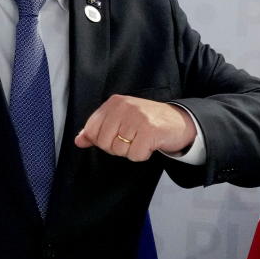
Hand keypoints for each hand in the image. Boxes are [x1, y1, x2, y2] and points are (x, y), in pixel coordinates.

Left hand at [73, 95, 195, 161]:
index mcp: (115, 102)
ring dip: (131, 151)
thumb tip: (79, 140)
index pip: (92, 129)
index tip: (118, 135)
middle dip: (117, 147)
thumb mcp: (121, 119)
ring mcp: (137, 118)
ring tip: (142, 140)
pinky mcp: (149, 131)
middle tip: (132, 139)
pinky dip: (143, 155)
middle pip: (104, 142)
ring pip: (119, 150)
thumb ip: (98, 129)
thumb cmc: (148, 121)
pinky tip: (150, 145)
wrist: (180, 121)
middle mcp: (124, 107)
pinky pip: (135, 155)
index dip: (103, 140)